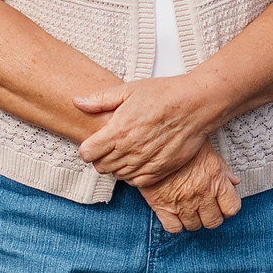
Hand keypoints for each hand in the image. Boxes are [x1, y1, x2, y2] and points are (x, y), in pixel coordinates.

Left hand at [75, 76, 216, 184]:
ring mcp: (145, 162)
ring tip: (125, 152)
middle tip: (110, 147)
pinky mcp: (160, 170)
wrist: (194, 105)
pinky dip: (133, 175)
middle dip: (100, 158)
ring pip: (118, 175)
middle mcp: (129, 150)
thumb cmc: (163, 94)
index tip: (94, 142)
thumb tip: (77, 102)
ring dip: (117, 167)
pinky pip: (137, 182)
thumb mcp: (129, 90)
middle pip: (101, 167)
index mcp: (118, 130)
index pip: (87, 153)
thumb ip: (100, 99)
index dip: (87, 148)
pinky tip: (137, 162)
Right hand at [139, 146, 242, 233]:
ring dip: (194, 220)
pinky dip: (176, 224)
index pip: (232, 208)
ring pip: (194, 226)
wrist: (152, 141)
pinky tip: (176, 214)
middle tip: (205, 207)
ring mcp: (181, 202)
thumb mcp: (208, 150)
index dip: (228, 207)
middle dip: (211, 216)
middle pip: (214, 221)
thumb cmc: (182, 142)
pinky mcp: (162, 206)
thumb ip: (222, 168)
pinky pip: (174, 227)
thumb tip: (234, 181)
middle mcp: (201, 194)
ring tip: (190, 209)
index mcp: (215, 179)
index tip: (223, 203)